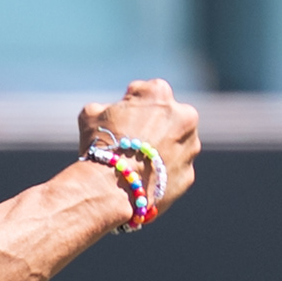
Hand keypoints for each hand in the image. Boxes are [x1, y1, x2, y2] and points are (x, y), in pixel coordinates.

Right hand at [77, 75, 201, 217]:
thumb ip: (107, 108)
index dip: (132, 105)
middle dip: (155, 125)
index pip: (147, 92)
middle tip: (132, 141)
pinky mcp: (189, 174)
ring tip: (136, 163)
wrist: (109, 189)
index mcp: (159, 93)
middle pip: (169, 116)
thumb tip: (110, 113)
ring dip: (162, 149)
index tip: (122, 119)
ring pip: (177, 144)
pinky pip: (175, 169)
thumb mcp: (91, 114)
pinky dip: (162, 172)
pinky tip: (143, 178)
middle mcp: (183, 116)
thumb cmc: (101, 146)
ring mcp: (190, 147)